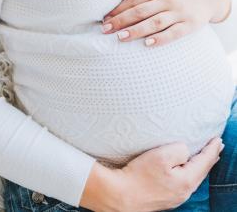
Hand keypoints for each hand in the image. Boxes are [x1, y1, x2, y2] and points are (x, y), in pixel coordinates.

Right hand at [80, 137, 223, 211]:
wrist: (120, 195)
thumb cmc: (139, 174)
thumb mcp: (161, 155)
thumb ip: (179, 150)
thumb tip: (185, 151)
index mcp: (186, 181)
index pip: (205, 162)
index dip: (211, 149)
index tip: (217, 139)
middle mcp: (183, 192)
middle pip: (201, 172)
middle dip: (209, 158)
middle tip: (216, 147)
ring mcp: (174, 197)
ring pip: (192, 178)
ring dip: (199, 166)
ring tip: (204, 158)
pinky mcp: (164, 198)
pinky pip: (183, 183)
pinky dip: (189, 173)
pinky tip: (184, 171)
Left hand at [101, 0, 231, 46]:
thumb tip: (119, 6)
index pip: (134, 0)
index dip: (117, 11)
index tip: (104, 20)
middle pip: (140, 11)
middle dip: (121, 21)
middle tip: (105, 30)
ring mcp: (180, 12)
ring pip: (154, 22)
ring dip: (136, 30)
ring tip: (121, 37)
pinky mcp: (190, 24)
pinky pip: (174, 33)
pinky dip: (161, 39)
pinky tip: (148, 44)